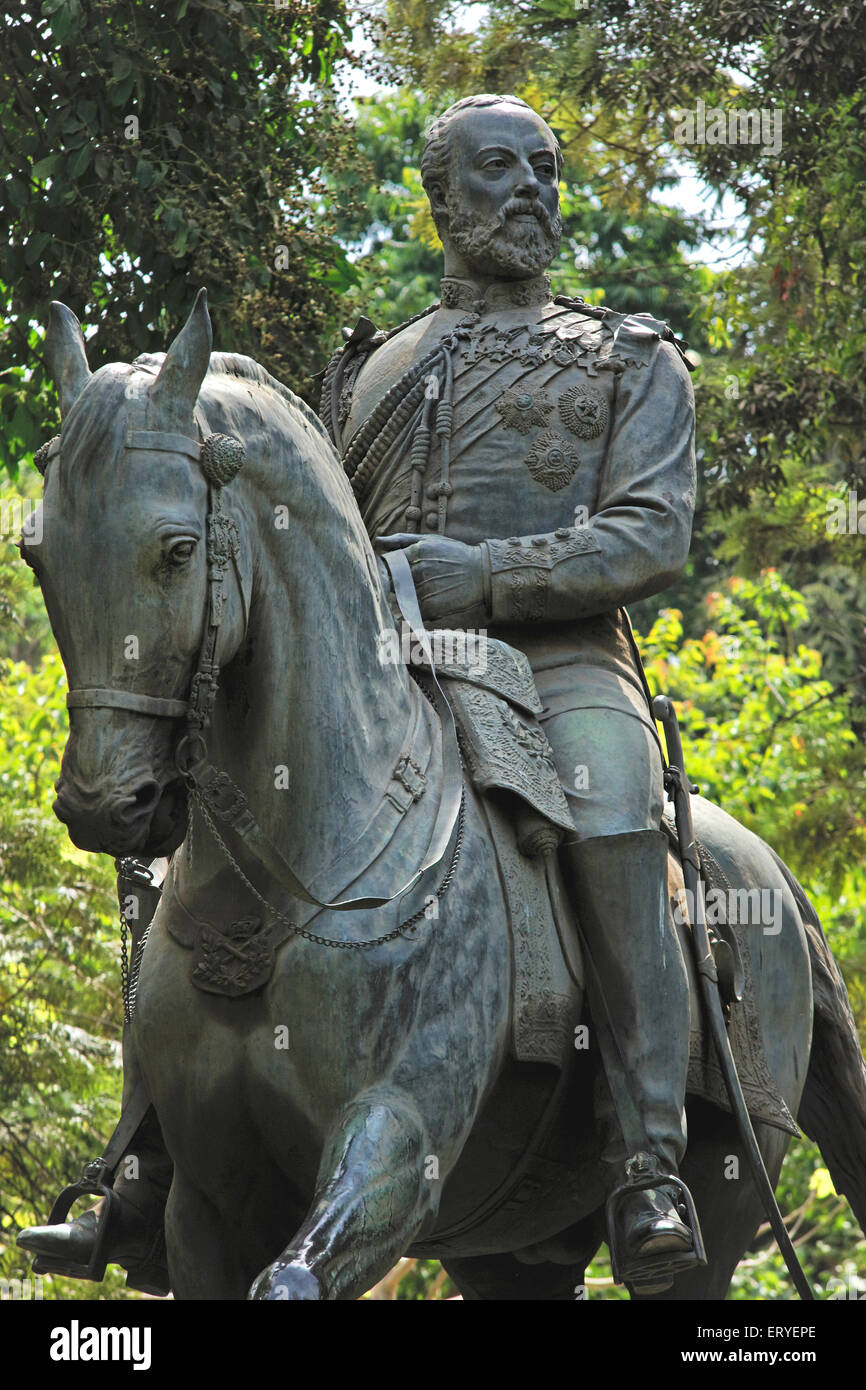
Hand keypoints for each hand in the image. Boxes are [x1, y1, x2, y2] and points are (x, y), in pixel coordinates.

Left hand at [375, 533, 489, 625]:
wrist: (481, 573)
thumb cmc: (453, 554)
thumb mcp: (429, 541)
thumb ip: (402, 540)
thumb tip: (378, 541)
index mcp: (414, 553)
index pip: (387, 564)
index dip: (386, 570)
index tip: (391, 573)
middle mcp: (417, 571)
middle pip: (391, 583)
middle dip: (394, 585)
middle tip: (408, 585)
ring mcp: (424, 590)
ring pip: (401, 598)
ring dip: (404, 599)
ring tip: (423, 593)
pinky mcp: (431, 607)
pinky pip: (412, 611)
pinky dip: (414, 610)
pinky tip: (427, 602)